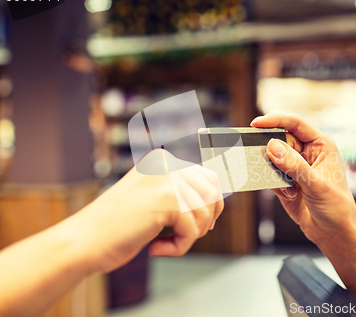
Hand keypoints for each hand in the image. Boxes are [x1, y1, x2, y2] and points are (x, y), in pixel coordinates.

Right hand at [63, 149, 223, 272]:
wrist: (84, 240)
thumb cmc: (117, 226)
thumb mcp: (152, 199)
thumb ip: (179, 192)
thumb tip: (218, 197)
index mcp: (162, 160)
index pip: (208, 178)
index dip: (211, 206)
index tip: (197, 227)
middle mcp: (167, 163)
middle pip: (212, 192)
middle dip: (206, 219)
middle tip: (184, 238)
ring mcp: (167, 179)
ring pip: (205, 213)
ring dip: (189, 237)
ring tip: (163, 245)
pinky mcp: (167, 200)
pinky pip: (193, 229)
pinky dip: (180, 247)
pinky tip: (155, 250)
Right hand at [251, 113, 355, 248]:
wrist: (334, 233)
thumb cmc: (336, 207)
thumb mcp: (316, 185)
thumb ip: (294, 165)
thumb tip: (272, 146)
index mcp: (320, 144)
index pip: (295, 123)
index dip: (275, 120)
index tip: (256, 124)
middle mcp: (307, 151)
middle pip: (279, 139)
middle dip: (272, 152)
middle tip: (269, 165)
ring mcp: (295, 166)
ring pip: (271, 157)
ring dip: (273, 171)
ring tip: (288, 188)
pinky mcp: (285, 180)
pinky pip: (269, 174)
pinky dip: (273, 184)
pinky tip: (290, 195)